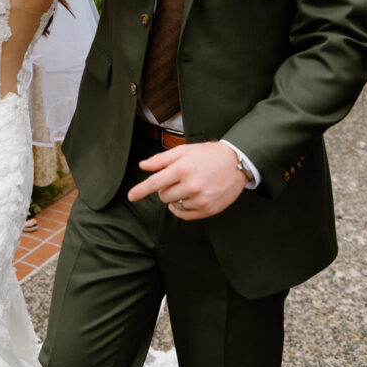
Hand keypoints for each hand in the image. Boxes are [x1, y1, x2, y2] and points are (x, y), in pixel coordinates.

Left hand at [127, 141, 244, 219]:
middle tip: (177, 178)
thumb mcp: (183, 151)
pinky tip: (190, 197)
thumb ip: (161, 160)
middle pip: (163, 195)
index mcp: (182, 169)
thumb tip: (142, 166)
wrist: (235, 163)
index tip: (131, 196)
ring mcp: (200, 200)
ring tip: (188, 185)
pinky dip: (182, 208)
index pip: (155, 182)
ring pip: (173, 205)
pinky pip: (185, 215)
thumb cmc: (207, 155)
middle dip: (165, 188)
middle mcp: (191, 186)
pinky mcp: (208, 210)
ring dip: (175, 197)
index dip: (141, 190)